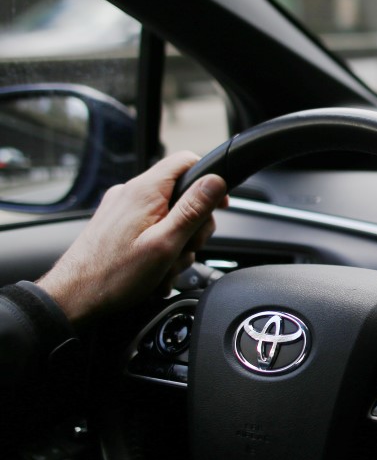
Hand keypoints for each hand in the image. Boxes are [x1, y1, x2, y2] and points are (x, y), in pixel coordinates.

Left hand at [37, 152, 226, 324]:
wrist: (73, 297)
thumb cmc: (114, 275)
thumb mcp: (164, 244)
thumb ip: (192, 210)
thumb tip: (215, 181)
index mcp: (144, 192)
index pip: (186, 161)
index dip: (210, 181)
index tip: (219, 206)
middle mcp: (130, 194)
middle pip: (181, 194)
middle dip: (193, 224)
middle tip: (187, 248)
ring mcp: (122, 209)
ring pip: (168, 216)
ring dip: (176, 243)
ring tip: (165, 267)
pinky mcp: (116, 225)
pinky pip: (151, 228)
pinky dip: (160, 248)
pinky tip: (156, 271)